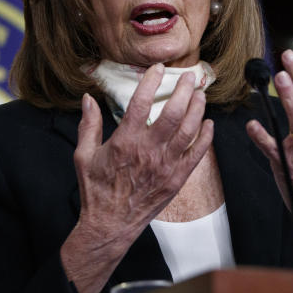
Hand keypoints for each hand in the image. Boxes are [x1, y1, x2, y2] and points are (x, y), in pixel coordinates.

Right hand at [61, 64, 213, 292]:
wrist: (110, 224)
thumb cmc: (96, 190)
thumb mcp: (84, 156)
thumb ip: (88, 125)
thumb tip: (87, 99)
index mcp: (125, 142)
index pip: (141, 103)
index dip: (151, 82)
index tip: (158, 68)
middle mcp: (148, 151)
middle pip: (172, 113)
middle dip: (183, 91)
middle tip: (189, 76)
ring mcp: (165, 166)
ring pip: (188, 131)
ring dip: (198, 109)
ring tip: (201, 94)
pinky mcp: (176, 179)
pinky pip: (196, 155)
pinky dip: (205, 137)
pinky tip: (208, 124)